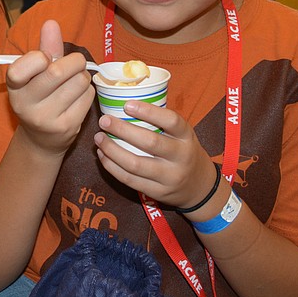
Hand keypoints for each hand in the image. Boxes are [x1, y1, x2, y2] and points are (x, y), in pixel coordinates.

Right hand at [6, 20, 94, 156]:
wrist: (41, 139)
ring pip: (78, 82)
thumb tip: (51, 23)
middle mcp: (25, 105)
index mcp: (14, 88)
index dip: (39, 57)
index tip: (45, 59)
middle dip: (73, 61)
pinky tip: (78, 96)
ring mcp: (46, 118)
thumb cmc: (39, 96)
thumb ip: (44, 48)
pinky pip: (87, 96)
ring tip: (74, 81)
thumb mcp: (35, 74)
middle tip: (75, 63)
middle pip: (57, 71)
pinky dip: (87, 90)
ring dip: (83, 75)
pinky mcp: (67, 127)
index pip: (20, 68)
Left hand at [93, 101, 216, 208]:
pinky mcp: (158, 192)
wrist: (199, 186)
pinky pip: (130, 180)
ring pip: (135, 164)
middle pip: (149, 142)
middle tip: (104, 120)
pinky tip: (103, 155)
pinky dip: (112, 167)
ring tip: (98, 138)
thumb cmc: (182, 151)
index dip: (149, 112)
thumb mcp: (181, 135)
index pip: (171, 121)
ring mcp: (170, 177)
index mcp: (186, 136)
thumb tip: (123, 103)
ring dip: (112, 150)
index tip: (127, 104)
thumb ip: (160, 123)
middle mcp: (181, 156)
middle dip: (122, 130)